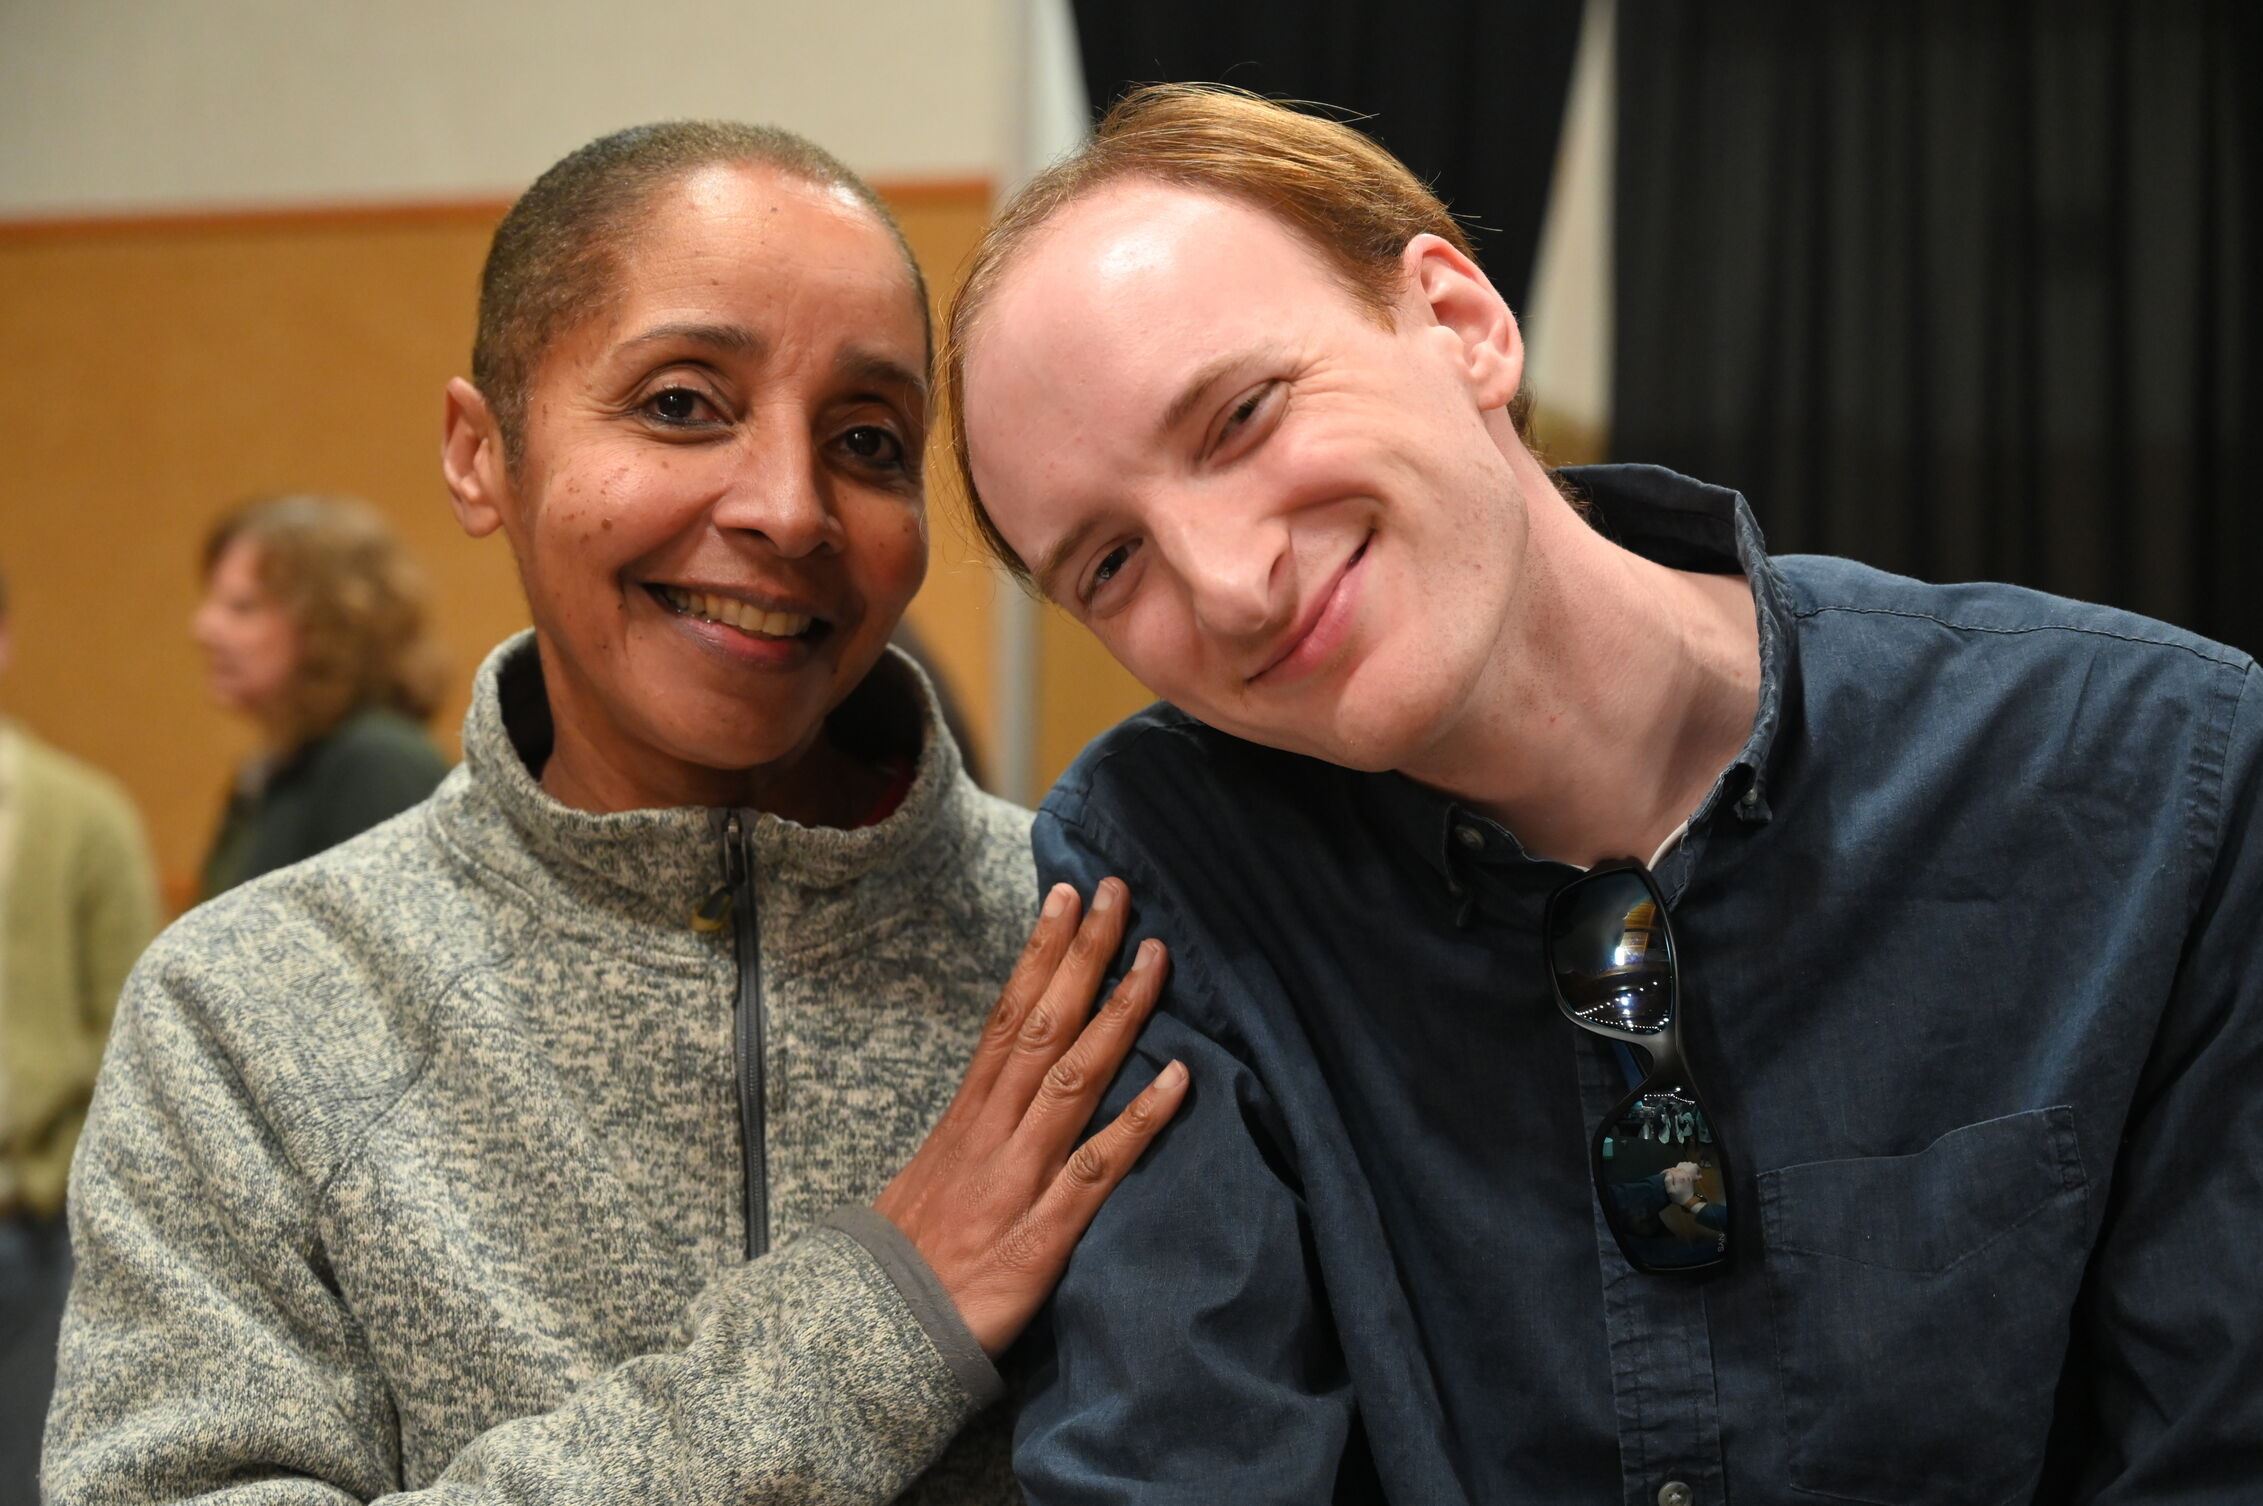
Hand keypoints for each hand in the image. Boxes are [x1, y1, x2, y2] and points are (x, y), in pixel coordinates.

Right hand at [875, 877, 1187, 1355]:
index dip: (1040, 953)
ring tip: (1157, 958)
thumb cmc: (906, 1260)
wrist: (867, 1338)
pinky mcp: (1042, 1236)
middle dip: (1084, 956)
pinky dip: (1140, 1123)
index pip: (1009, 1016)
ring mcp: (1018, 1180)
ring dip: (1120, 1015)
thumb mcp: (931, 1176)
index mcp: (966, 1117)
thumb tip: (1004, 1089)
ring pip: (1074, 1079)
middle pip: (1044, 1027)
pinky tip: (1181, 1082)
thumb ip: (972, 1130)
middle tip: (1120, 893)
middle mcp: (992, 1134)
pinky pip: (1098, 1170)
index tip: (1066, 895)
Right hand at [1664, 1161, 1701, 1207]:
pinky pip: (1684, 1172)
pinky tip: (1677, 1176)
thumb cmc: (1678, 1197)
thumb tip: (1668, 1174)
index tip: (1662, 1175)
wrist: (1688, 1201)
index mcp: (1679, 1177)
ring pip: (1680, 1169)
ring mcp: (1688, 1176)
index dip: (1665, 1172)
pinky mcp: (1690, 1178)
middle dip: (1670, 1171)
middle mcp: (1684, 1175)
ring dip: (1675, 1171)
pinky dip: (1679, 1172)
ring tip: (1670, 1175)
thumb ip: (1668, 1181)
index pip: (1671, 1170)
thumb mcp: (1670, 1191)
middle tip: (1665, 1175)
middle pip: (1675, 1169)